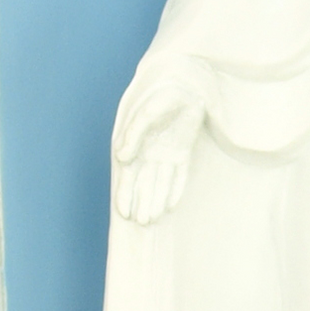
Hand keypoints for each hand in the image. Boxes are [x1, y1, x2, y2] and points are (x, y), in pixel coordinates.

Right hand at [112, 87, 204, 223]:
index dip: (125, 194)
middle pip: (144, 184)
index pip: (128, 176)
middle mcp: (151, 154)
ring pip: (160, 183)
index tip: (124, 213)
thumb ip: (134, 135)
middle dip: (142, 203)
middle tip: (141, 222)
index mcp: (137, 145)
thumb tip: (122, 159)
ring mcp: (167, 154)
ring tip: (151, 219)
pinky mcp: (183, 153)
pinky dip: (175, 190)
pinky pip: (179, 176)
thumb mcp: (146, 114)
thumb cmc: (162, 97)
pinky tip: (171, 206)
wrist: (187, 87)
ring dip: (156, 201)